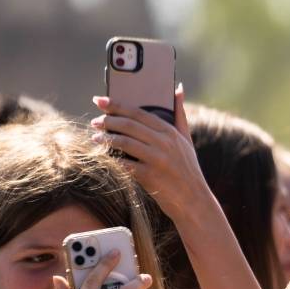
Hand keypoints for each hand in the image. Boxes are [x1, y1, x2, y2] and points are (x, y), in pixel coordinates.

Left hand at [90, 86, 207, 221]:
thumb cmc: (188, 169)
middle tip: (95, 121)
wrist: (193, 200)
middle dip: (108, 120)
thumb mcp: (186, 140)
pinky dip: (111, 159)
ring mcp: (157, 160)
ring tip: (96, 137)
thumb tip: (178, 88)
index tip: (101, 100)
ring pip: (124, 142)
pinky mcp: (150, 176)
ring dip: (106, 138)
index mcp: (171, 132)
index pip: (139, 113)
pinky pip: (124, 164)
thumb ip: (180, 114)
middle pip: (129, 125)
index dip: (117, 105)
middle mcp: (164, 143)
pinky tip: (103, 156)